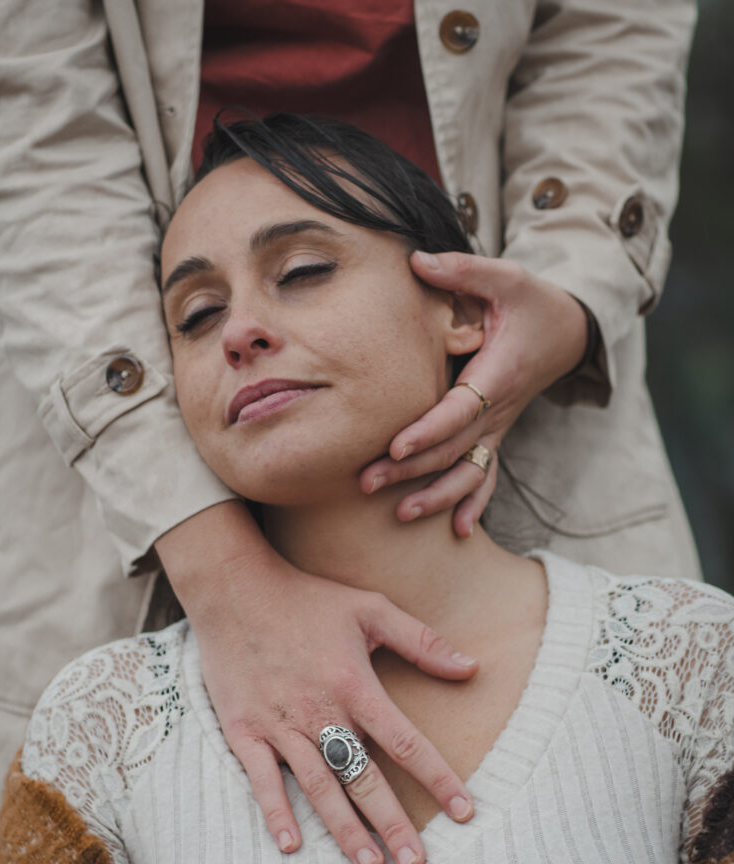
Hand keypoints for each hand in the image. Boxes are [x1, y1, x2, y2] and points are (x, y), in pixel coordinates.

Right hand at [156, 502, 475, 863]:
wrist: (234, 589)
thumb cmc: (307, 598)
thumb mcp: (370, 607)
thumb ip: (421, 641)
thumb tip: (472, 668)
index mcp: (354, 684)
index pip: (405, 741)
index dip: (437, 778)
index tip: (464, 811)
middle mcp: (319, 712)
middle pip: (362, 777)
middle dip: (392, 823)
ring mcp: (278, 724)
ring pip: (318, 787)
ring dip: (344, 829)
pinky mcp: (244, 729)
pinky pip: (261, 779)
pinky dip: (276, 812)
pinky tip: (293, 846)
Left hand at [360, 251, 587, 536]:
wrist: (567, 334)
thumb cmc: (532, 303)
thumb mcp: (507, 277)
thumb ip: (463, 271)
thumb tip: (416, 260)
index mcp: (498, 373)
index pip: (460, 408)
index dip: (429, 429)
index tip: (396, 444)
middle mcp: (499, 409)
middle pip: (454, 448)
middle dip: (411, 469)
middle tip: (366, 483)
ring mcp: (498, 428)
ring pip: (468, 471)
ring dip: (436, 496)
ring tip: (400, 514)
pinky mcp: (496, 435)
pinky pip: (487, 476)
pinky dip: (476, 503)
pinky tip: (461, 532)